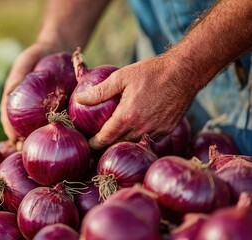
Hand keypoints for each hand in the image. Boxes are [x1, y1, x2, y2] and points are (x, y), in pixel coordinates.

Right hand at [0, 42, 70, 142]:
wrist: (59, 47)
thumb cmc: (38, 54)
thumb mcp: (26, 61)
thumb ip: (18, 75)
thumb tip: (9, 93)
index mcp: (16, 100)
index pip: (9, 118)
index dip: (10, 130)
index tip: (13, 140)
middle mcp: (29, 107)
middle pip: (23, 128)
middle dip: (24, 140)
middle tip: (27, 150)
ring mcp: (44, 109)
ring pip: (40, 127)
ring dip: (40, 139)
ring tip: (44, 150)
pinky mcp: (59, 107)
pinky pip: (59, 120)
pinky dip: (58, 129)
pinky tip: (64, 137)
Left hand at [75, 54, 199, 148]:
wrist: (184, 72)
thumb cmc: (151, 72)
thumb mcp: (121, 77)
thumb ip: (99, 91)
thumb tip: (79, 99)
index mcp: (127, 116)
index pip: (105, 138)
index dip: (94, 143)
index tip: (88, 144)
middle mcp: (142, 128)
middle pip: (118, 144)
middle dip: (106, 145)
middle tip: (97, 142)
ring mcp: (156, 130)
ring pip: (134, 143)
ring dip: (123, 142)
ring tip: (114, 139)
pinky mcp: (167, 130)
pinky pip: (149, 139)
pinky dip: (140, 137)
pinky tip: (134, 131)